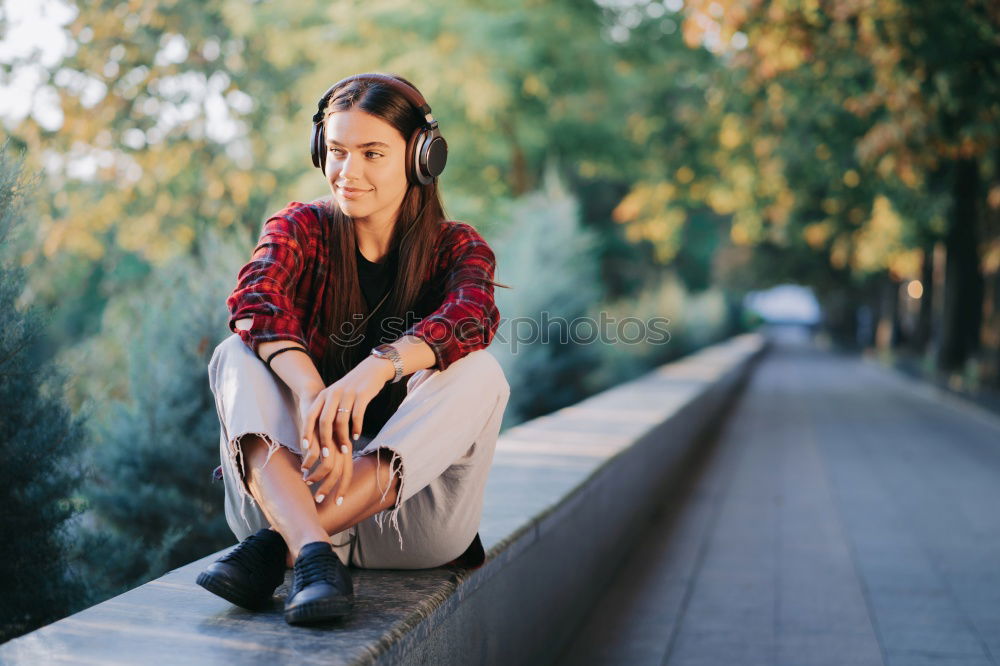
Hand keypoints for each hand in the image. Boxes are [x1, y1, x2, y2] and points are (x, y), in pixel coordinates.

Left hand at [297, 355, 394, 503]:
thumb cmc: (351, 387)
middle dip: (325, 440)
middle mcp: (333, 393)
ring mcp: (348, 394)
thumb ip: (326, 411)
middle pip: (325, 421)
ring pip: (341, 421)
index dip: (307, 432)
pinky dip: (356, 428)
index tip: (306, 448)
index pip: (310, 415)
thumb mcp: (335, 395)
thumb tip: (318, 435)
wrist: (371, 369)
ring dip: (342, 438)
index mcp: (324, 395)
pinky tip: (356, 436)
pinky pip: (357, 416)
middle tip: (326, 455)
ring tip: (345, 449)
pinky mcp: (362, 394)